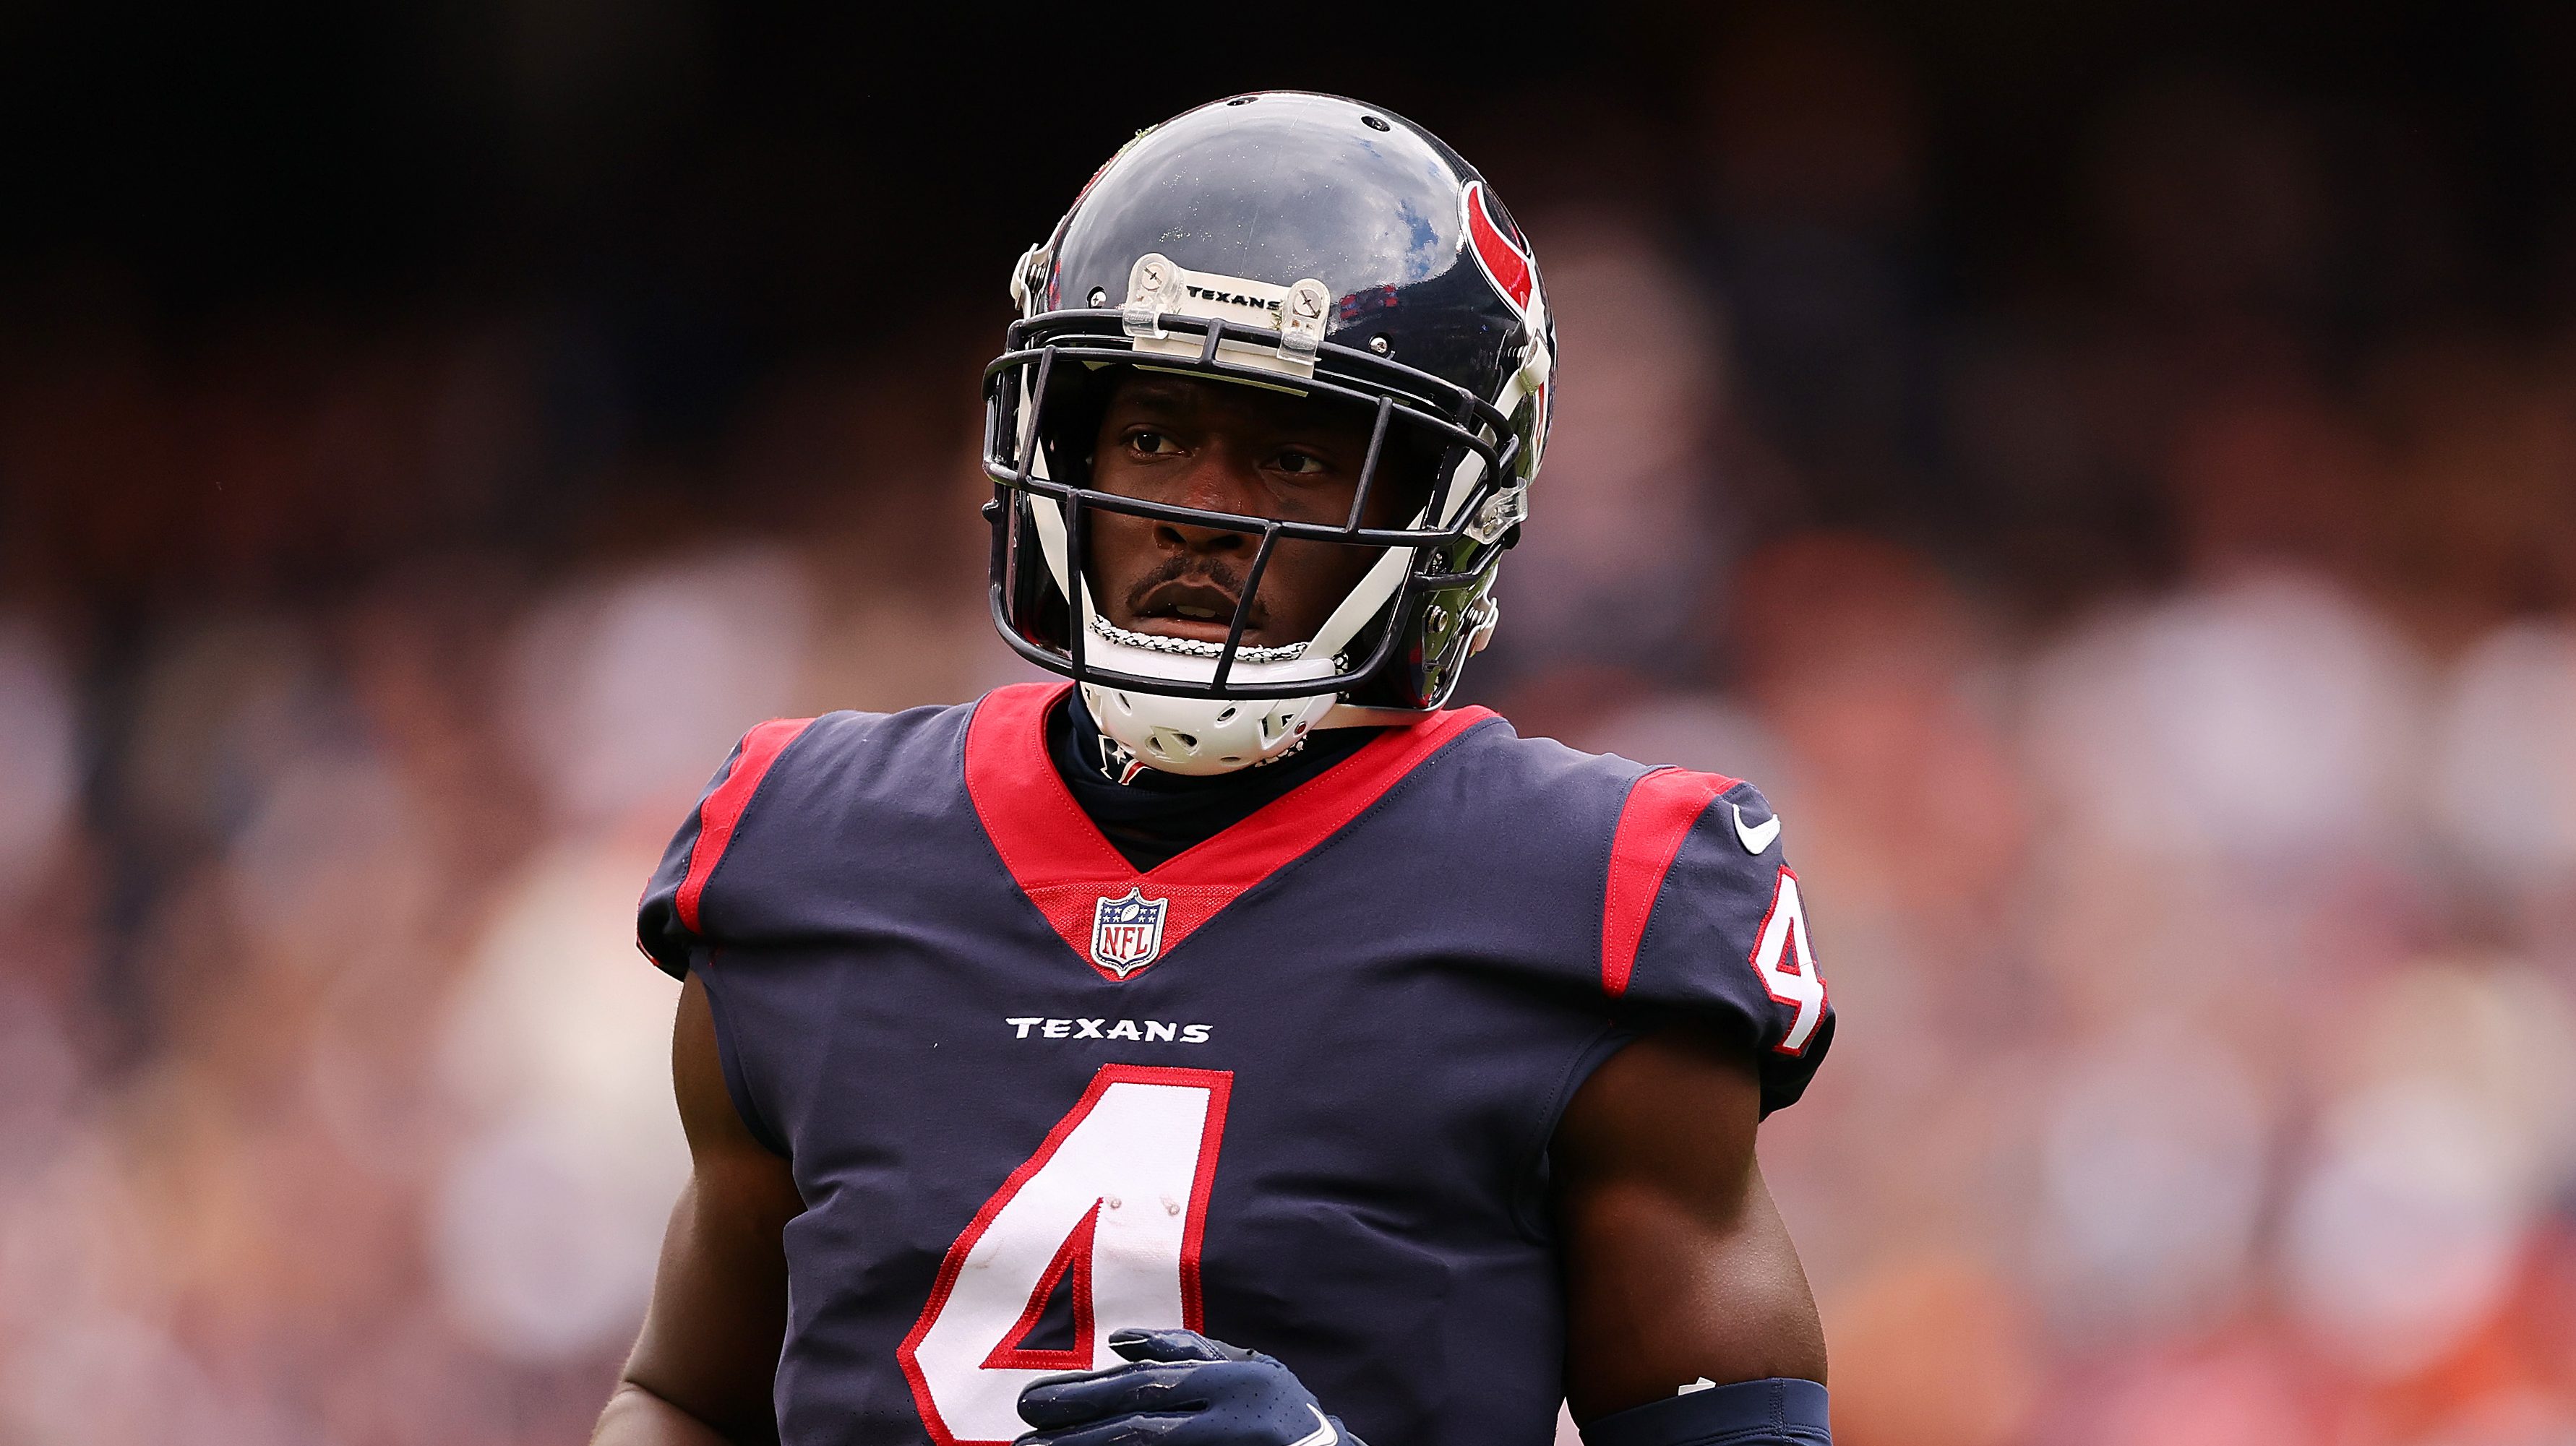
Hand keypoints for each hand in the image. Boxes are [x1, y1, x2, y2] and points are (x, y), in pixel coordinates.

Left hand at [1015, 1328, 1362, 1445]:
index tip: (1033, 1406)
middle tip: (1023, 1442)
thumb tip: (1117, 1343)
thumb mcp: (1243, 1366)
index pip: (1145, 1389)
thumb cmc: (1280, 1407)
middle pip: (1139, 1431)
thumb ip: (1183, 1349)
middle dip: (1075, 1435)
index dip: (1085, 1397)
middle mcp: (1231, 1422)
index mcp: (1230, 1382)